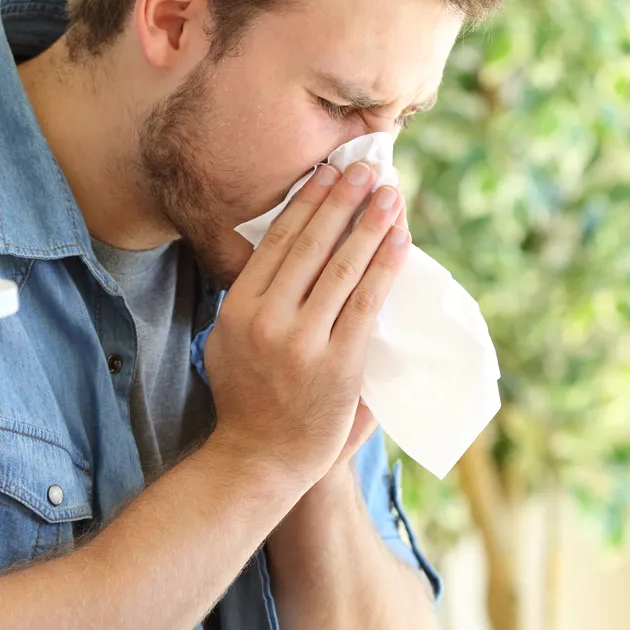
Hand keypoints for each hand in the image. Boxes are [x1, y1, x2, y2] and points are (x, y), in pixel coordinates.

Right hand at [205, 161, 410, 493]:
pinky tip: (400, 240)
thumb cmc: (249, 400)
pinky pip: (366, 302)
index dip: (306, 203)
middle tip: (365, 169)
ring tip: (390, 194)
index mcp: (237, 309)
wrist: (260, 460)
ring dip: (370, 225)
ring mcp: (302, 341)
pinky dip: (385, 266)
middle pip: (310, 245)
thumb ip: (255, 302)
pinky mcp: (338, 363)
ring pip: (341, 267)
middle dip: (341, 201)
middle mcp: (266, 319)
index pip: (276, 242)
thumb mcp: (229, 342)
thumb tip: (285, 251)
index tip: (327, 174)